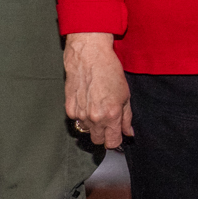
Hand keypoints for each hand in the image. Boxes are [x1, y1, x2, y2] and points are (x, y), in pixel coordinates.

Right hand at [64, 32, 133, 147]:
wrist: (89, 56)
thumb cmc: (109, 71)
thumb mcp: (125, 94)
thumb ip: (127, 117)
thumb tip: (128, 132)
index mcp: (112, 115)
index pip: (112, 143)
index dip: (115, 140)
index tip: (116, 135)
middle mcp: (95, 118)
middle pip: (98, 140)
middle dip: (103, 134)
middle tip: (107, 121)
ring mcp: (80, 114)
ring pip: (86, 131)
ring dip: (92, 125)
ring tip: (96, 107)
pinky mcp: (69, 109)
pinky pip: (76, 120)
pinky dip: (81, 116)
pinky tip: (86, 102)